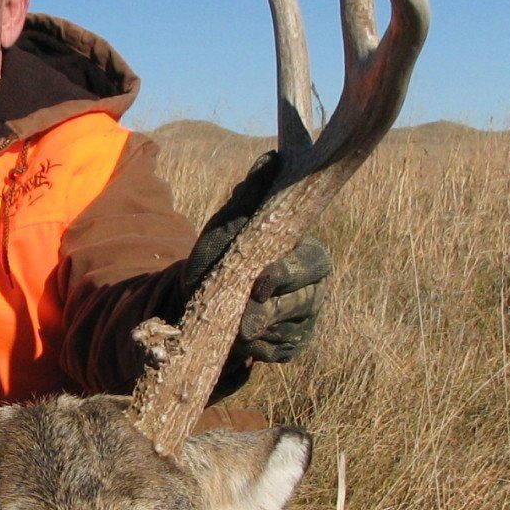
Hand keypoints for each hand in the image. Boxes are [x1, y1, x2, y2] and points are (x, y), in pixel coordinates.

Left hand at [183, 153, 331, 368]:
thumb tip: (271, 157)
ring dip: (263, 332)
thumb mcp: (227, 227)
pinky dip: (260, 351)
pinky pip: (284, 352)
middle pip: (308, 300)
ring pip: (295, 329)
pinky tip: (242, 344)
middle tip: (246, 321)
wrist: (196, 305)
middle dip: (276, 310)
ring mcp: (304, 318)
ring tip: (235, 330)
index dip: (289, 274)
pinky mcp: (292, 345)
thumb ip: (250, 197)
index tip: (261, 282)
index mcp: (303, 252)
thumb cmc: (218, 258)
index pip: (312, 263)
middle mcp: (312, 286)